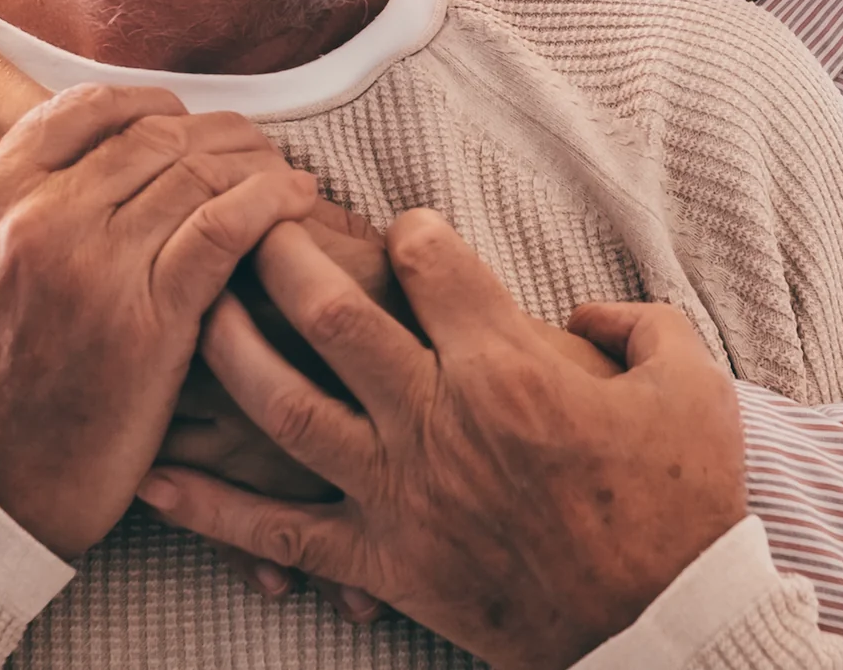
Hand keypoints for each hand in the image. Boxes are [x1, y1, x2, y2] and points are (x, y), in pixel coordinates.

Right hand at [0, 68, 318, 559]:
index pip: (86, 110)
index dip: (144, 105)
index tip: (179, 122)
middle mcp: (40, 220)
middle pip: (153, 135)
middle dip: (210, 131)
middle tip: (247, 145)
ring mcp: (98, 268)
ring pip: (197, 172)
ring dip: (252, 160)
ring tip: (281, 170)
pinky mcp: (152, 319)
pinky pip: (226, 227)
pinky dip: (271, 201)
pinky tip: (297, 200)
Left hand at [136, 212, 742, 669]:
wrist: (663, 627)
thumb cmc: (680, 501)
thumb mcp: (690, 383)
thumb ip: (634, 320)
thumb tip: (582, 310)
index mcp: (506, 363)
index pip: (427, 259)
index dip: (408, 227)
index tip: (401, 227)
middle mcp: (436, 416)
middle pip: (333, 313)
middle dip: (284, 251)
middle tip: (254, 215)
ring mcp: (399, 490)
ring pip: (285, 405)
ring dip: (231, 348)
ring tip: (194, 303)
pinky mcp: (381, 559)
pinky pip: (276, 531)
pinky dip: (210, 507)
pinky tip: (152, 479)